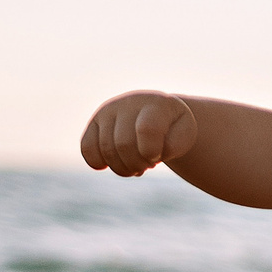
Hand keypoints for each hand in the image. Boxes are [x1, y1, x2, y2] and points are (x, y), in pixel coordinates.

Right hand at [82, 92, 196, 176]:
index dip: (150, 152)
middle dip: (137, 164)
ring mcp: (108, 111)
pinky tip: (114, 164)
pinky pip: (87, 148)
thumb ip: (175, 144)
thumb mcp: (185, 134)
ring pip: (106, 150)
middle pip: (123, 144)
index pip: (146, 130)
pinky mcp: (94, 123)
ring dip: (123, 168)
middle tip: (148, 164)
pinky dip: (98, 163)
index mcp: (155, 104)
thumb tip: (151, 153)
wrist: (155, 114)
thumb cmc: (172, 128)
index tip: (158, 157)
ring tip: (136, 166)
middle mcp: (128, 103)